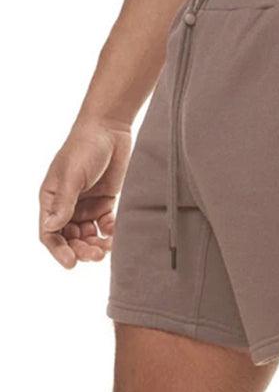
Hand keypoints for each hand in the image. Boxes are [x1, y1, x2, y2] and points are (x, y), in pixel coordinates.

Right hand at [39, 120, 131, 267]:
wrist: (111, 128)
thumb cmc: (85, 147)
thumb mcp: (72, 174)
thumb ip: (64, 202)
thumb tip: (50, 227)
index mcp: (51, 199)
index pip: (50, 233)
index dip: (58, 250)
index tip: (72, 263)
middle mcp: (67, 205)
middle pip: (70, 238)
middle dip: (81, 250)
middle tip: (96, 255)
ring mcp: (86, 205)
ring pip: (88, 235)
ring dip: (95, 245)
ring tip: (107, 249)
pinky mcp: (105, 202)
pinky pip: (105, 225)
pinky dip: (110, 233)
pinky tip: (115, 233)